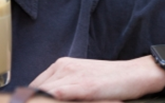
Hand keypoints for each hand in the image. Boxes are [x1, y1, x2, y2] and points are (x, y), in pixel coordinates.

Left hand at [30, 56, 164, 100]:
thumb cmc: (111, 81)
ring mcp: (73, 74)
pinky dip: (51, 99)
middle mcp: (64, 66)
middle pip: (37, 88)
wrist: (137, 74)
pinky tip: (46, 102)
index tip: (28, 102)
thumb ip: (65, 89)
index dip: (29, 97)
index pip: (36, 84)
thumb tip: (49, 97)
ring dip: (40, 99)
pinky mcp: (85, 85)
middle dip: (33, 99)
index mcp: (61, 65)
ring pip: (45, 91)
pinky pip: (59, 93)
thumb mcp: (82, 82)